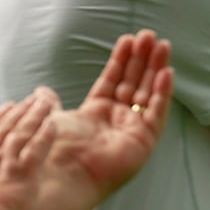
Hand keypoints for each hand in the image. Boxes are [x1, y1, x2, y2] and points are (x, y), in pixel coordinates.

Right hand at [0, 90, 59, 209]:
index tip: (8, 107)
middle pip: (6, 128)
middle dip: (20, 111)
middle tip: (32, 99)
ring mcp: (5, 164)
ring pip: (23, 133)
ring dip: (36, 116)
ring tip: (46, 103)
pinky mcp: (24, 175)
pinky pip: (37, 149)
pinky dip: (45, 135)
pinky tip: (53, 125)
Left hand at [45, 30, 173, 198]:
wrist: (59, 174)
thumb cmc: (53, 150)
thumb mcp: (50, 117)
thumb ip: (50, 102)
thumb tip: (43, 90)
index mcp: (96, 114)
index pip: (114, 80)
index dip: (121, 60)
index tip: (128, 39)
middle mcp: (116, 121)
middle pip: (134, 83)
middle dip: (142, 59)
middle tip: (150, 35)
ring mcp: (132, 131)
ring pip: (148, 93)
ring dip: (155, 69)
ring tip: (162, 45)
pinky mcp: (144, 142)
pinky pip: (157, 114)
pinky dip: (162, 93)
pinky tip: (166, 73)